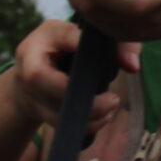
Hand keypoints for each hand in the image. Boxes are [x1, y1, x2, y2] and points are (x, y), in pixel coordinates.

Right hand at [7, 20, 139, 130]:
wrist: (40, 67)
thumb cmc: (75, 46)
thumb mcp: (95, 37)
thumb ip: (120, 44)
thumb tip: (132, 66)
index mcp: (46, 36)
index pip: (62, 37)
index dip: (83, 49)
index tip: (108, 60)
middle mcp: (29, 61)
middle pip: (41, 79)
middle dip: (78, 94)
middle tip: (113, 100)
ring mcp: (28, 88)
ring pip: (49, 107)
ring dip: (85, 114)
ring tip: (110, 108)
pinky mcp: (35, 109)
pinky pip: (56, 122)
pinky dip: (82, 124)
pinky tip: (102, 118)